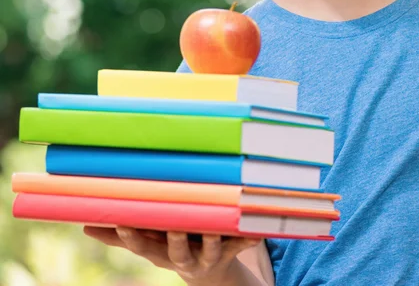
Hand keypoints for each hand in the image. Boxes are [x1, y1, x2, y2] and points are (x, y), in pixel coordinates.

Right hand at [84, 226, 260, 284]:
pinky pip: (240, 244)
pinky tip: (257, 230)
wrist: (210, 275)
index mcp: (161, 253)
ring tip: (216, 224)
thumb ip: (120, 235)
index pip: (142, 246)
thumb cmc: (172, 249)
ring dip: (214, 236)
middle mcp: (183, 258)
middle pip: (177, 250)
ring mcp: (208, 257)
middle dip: (175, 238)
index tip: (123, 220)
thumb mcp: (148, 245)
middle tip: (174, 225)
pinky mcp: (229, 252)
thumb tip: (83, 225)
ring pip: (211, 247)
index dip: (132, 236)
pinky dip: (248, 237)